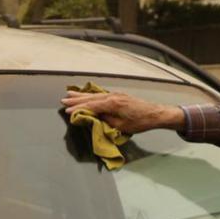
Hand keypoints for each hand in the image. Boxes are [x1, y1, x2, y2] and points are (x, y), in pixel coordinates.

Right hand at [60, 91, 184, 133]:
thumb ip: (106, 120)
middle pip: (91, 98)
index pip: (91, 106)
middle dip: (77, 99)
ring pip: (95, 94)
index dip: (79, 109)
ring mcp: (116, 95)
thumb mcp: (121, 125)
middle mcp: (112, 96)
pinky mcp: (119, 96)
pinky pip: (101, 94)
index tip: (67, 111)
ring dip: (82, 95)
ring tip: (70, 93)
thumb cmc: (140, 122)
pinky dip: (91, 94)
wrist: (155, 114)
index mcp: (112, 103)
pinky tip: (87, 94)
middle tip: (63, 100)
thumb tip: (94, 118)